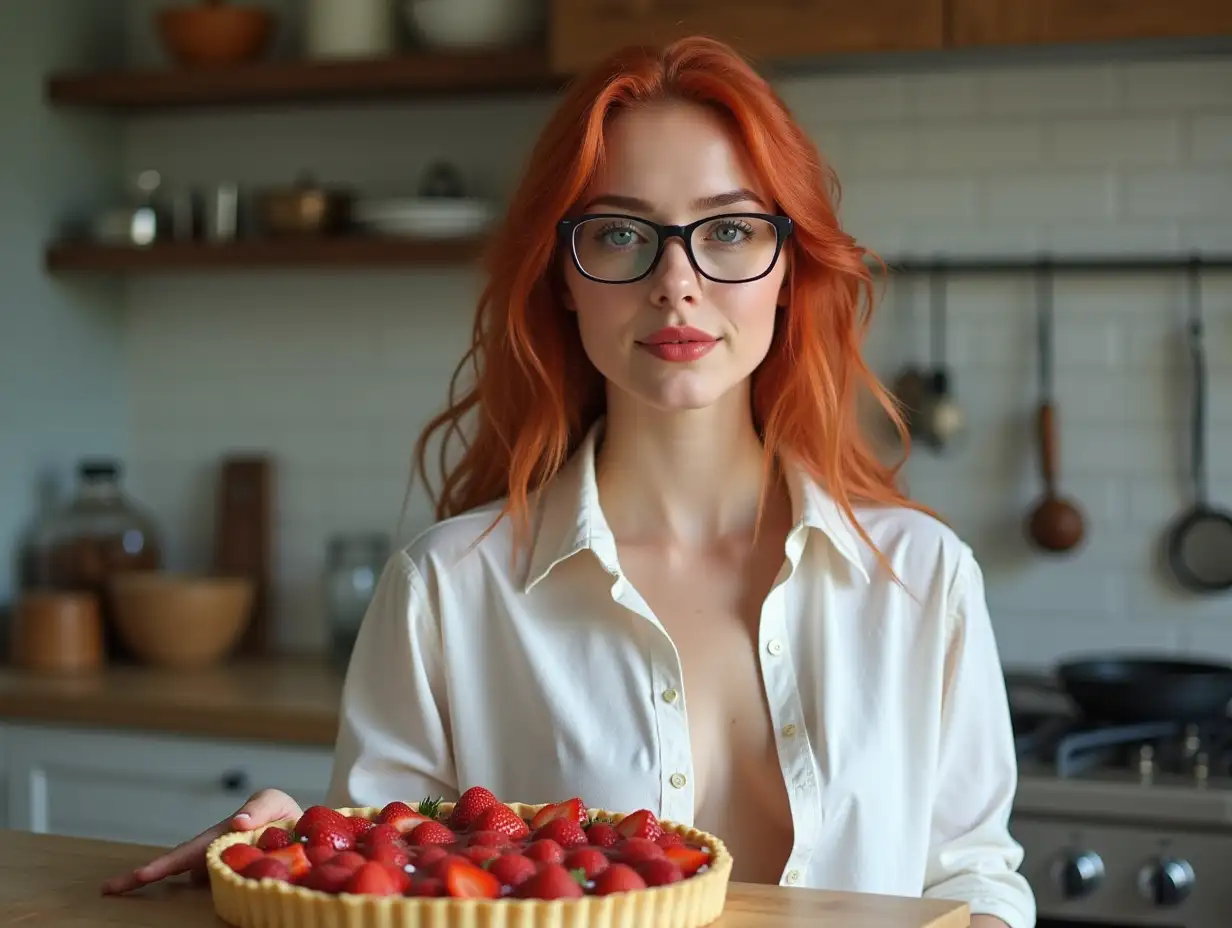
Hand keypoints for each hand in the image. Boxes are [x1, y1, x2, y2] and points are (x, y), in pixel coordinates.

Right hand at [100, 788, 301, 894]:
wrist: (301, 829)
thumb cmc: (280, 814)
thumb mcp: (273, 802)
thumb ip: (259, 809)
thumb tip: (238, 823)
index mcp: (220, 835)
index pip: (186, 853)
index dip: (161, 865)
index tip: (139, 875)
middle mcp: (214, 852)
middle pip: (177, 865)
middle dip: (144, 875)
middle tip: (110, 887)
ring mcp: (221, 866)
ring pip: (191, 877)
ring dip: (163, 882)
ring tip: (126, 889)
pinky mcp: (234, 877)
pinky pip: (215, 886)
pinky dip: (200, 892)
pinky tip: (186, 900)